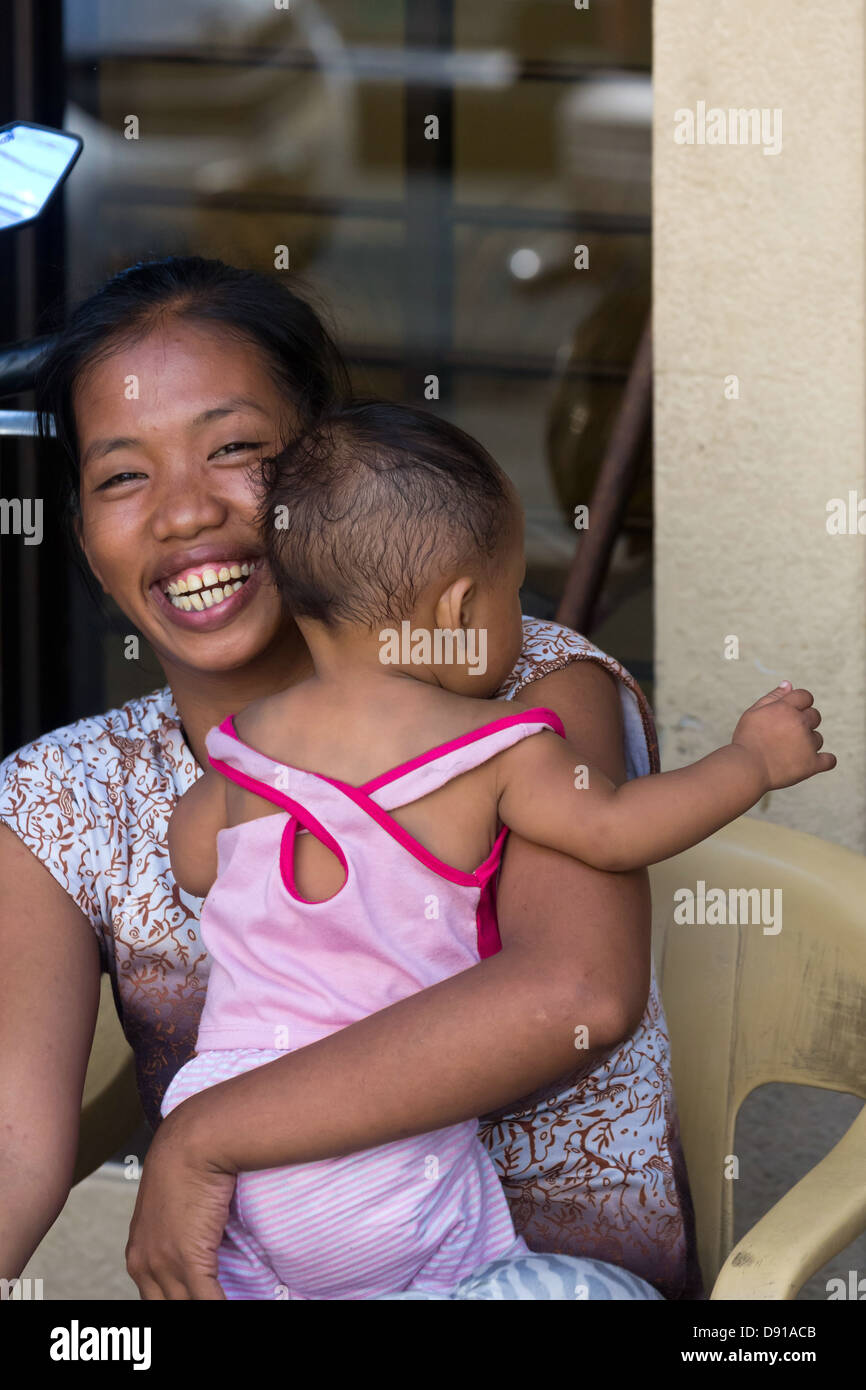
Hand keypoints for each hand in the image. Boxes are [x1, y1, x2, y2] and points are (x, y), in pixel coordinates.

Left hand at [125, 1101, 236, 1299]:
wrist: (194, 1143)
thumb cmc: (188, 1165)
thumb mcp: (171, 1207)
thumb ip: (176, 1235)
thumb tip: (198, 1247)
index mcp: (138, 1256)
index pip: (155, 1301)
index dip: (179, 1304)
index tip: (196, 1301)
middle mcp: (144, 1265)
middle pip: (167, 1308)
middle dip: (189, 1309)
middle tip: (210, 1304)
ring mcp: (164, 1265)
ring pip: (186, 1308)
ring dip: (209, 1310)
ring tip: (239, 1309)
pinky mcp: (188, 1259)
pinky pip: (207, 1302)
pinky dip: (222, 1308)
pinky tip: (241, 1307)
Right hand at [731, 682, 835, 790]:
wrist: (746, 769)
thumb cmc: (746, 740)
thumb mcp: (754, 713)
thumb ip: (773, 697)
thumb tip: (789, 684)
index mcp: (786, 708)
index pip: (805, 696)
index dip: (798, 705)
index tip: (788, 716)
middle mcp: (800, 723)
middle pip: (815, 716)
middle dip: (804, 722)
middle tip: (785, 735)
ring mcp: (808, 744)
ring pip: (818, 738)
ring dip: (808, 743)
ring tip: (787, 752)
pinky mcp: (812, 764)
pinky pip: (829, 760)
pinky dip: (824, 760)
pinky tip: (813, 761)